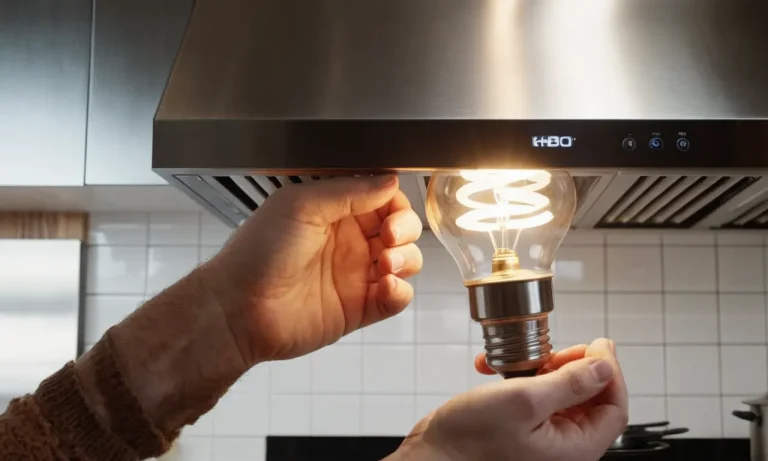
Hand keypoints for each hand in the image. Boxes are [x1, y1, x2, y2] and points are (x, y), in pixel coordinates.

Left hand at [207, 175, 422, 362]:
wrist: (239, 308)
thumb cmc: (257, 253)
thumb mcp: (301, 205)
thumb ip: (349, 190)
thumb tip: (389, 181)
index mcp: (334, 212)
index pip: (382, 199)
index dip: (395, 203)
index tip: (391, 211)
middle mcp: (349, 242)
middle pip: (401, 229)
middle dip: (406, 230)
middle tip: (390, 237)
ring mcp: (355, 276)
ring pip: (405, 262)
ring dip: (407, 259)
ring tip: (386, 264)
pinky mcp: (359, 308)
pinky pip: (396, 298)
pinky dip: (401, 292)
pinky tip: (386, 287)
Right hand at [391, 339, 627, 460]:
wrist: (432, 456)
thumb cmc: (470, 442)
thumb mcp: (524, 401)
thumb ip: (569, 382)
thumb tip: (604, 364)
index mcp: (575, 448)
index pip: (614, 406)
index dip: (609, 371)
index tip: (595, 345)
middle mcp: (563, 446)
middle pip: (591, 397)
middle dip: (572, 366)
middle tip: (553, 351)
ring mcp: (542, 437)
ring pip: (562, 392)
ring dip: (542, 367)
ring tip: (518, 359)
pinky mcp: (521, 427)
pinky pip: (535, 395)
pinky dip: (519, 376)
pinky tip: (497, 368)